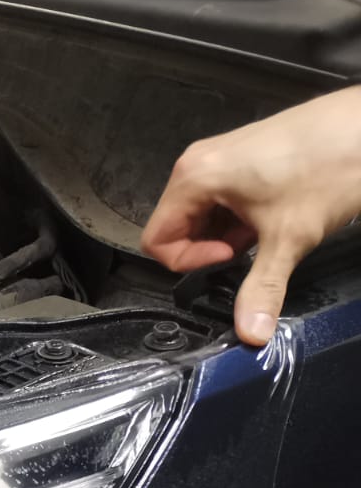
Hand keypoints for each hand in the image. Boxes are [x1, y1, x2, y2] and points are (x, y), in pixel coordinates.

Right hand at [141, 85, 360, 345]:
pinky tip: (273, 212)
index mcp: (194, 178)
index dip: (190, 260)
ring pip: (200, 212)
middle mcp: (198, 162)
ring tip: (267, 228)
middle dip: (209, 247)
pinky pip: (220, 195)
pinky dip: (239, 213)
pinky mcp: (242, 154)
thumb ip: (263, 289)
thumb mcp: (290, 238)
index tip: (231, 257)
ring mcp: (220, 155)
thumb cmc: (330, 165)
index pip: (157, 239)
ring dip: (226, 232)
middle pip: (176, 226)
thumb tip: (251, 333)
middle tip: (251, 246)